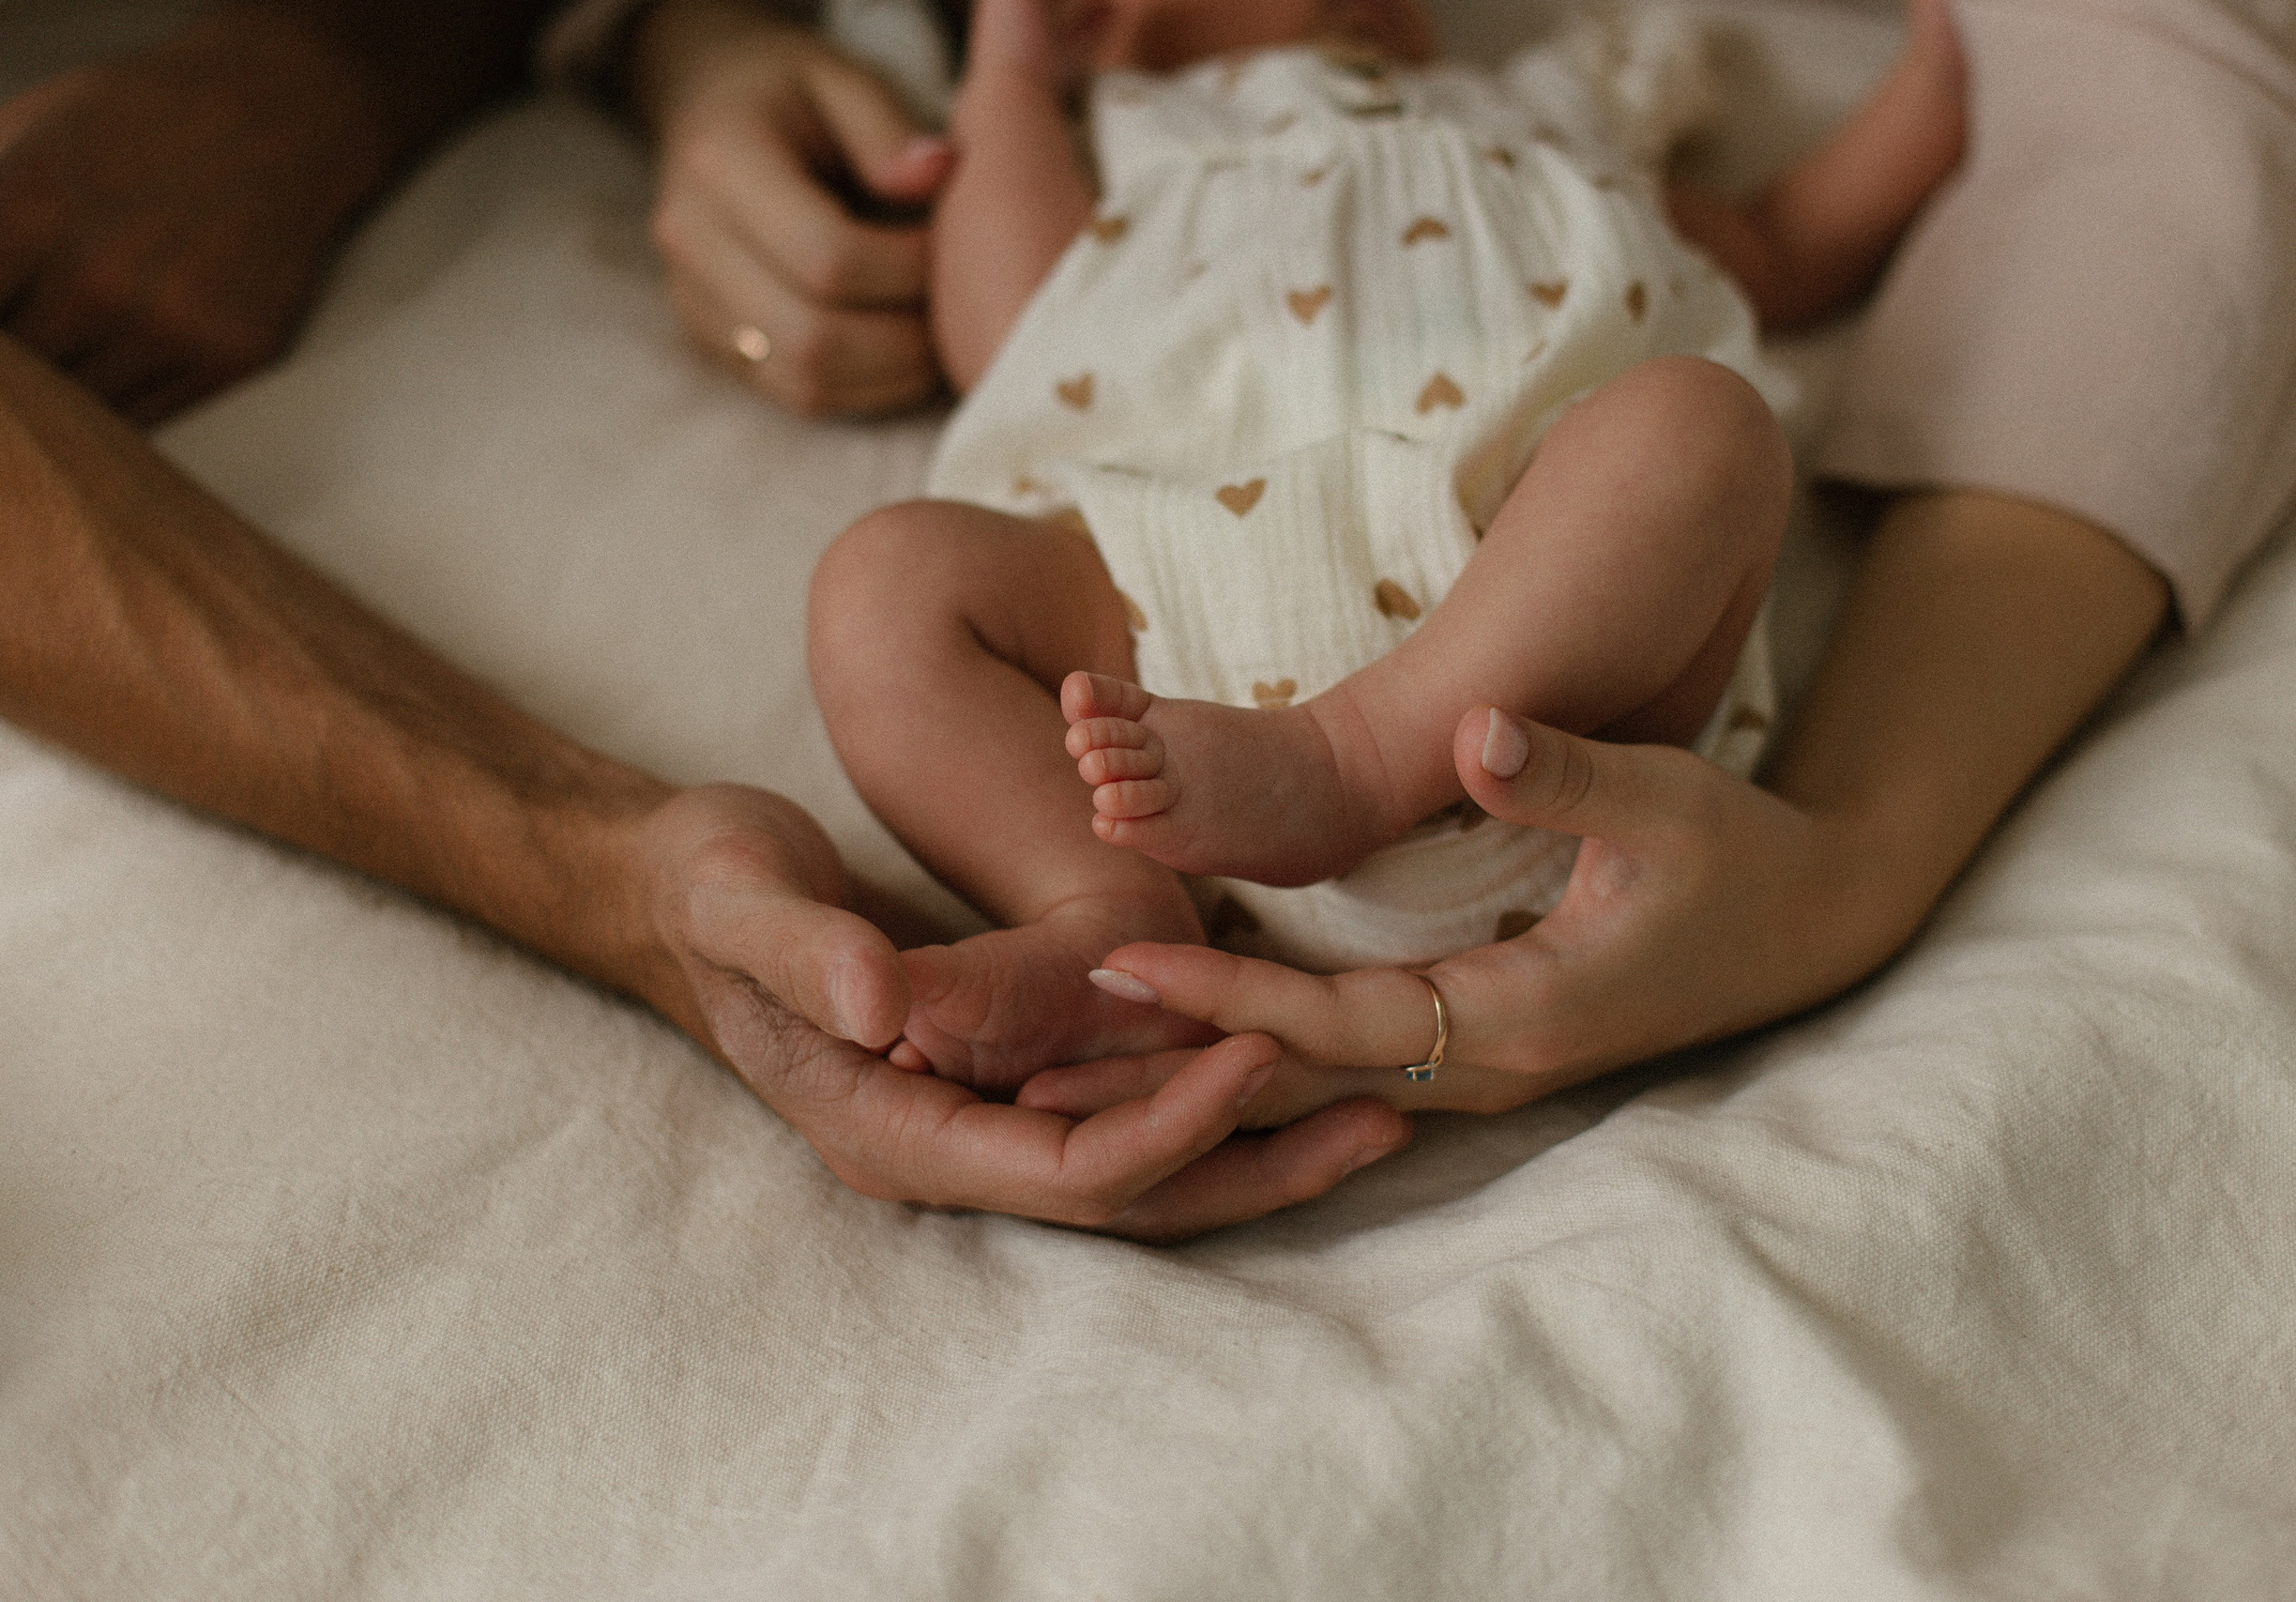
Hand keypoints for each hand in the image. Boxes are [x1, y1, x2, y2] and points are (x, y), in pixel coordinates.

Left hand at [0, 13, 399, 422]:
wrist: (272, 118)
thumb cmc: (129, 122)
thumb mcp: (19, 137)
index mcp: (25, 212)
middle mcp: (97, 280)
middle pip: (16, 380)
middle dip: (14, 373)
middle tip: (25, 351)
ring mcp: (169, 326)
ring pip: (77, 411)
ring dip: (61, 398)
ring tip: (69, 351)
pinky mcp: (228, 356)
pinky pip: (144, 420)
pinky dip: (115, 409)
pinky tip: (111, 365)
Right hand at [631, 0, 954, 416]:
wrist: (712, 108)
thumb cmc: (795, 93)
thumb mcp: (844, 79)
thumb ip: (889, 128)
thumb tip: (940, 177)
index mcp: (721, 161)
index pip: (826, 255)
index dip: (909, 269)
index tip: (954, 247)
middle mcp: (690, 238)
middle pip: (813, 336)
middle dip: (906, 338)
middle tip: (961, 309)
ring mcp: (692, 299)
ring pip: (805, 380)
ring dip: (892, 375)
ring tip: (939, 335)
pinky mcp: (711, 340)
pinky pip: (795, 394)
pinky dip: (865, 390)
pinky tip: (906, 355)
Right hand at [631, 784, 1410, 1239]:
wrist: (679, 890)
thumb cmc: (701, 888)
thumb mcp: (735, 896)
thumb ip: (801, 949)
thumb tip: (882, 1001)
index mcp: (890, 1126)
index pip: (1060, 1168)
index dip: (1165, 1125)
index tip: (1259, 1056)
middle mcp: (945, 1144)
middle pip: (1129, 1197)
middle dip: (1255, 1165)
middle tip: (1388, 1112)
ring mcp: (975, 1117)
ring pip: (1139, 1165)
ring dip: (1254, 1141)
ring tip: (1382, 1101)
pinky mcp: (1000, 1077)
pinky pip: (1121, 1109)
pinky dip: (1204, 1094)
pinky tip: (1287, 1058)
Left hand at [1022, 706, 1896, 1125]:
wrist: (1804, 926)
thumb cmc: (1736, 857)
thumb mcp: (1663, 801)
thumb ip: (1567, 771)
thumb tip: (1477, 735)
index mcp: (1521, 1015)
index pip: (1339, 1022)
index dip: (1226, 994)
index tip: (1116, 961)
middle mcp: (1485, 1067)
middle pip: (1297, 1082)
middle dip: (1170, 1073)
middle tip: (1029, 1066)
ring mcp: (1478, 1072)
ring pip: (1310, 1090)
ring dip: (1196, 1079)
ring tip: (1066, 1074)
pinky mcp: (1473, 1052)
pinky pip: (1340, 1071)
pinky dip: (1251, 1062)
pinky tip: (1177, 1049)